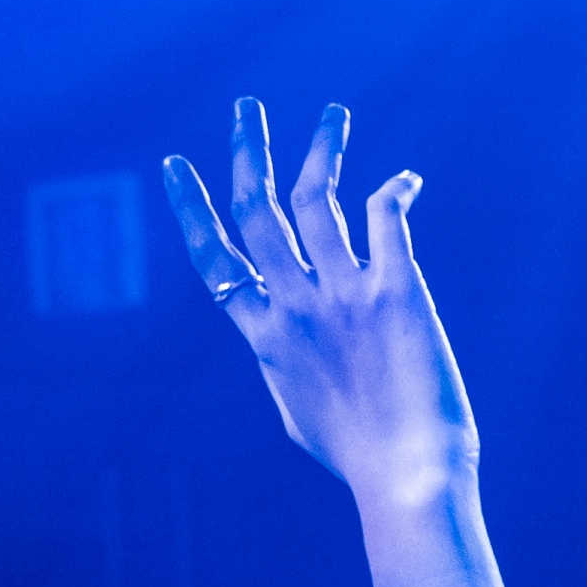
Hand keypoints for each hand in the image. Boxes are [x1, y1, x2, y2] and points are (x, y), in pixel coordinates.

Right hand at [163, 99, 476, 509]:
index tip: (178, 163)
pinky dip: (393, 192)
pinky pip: (387, 221)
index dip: (192, 207)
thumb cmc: (360, 462)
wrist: (408, 479)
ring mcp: (346, 294)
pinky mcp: (398, 291)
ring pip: (320, 199)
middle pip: (257, 211)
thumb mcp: (302, 414)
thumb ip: (288, 367)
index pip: (214, 258)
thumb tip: (281, 347)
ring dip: (323, 150)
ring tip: (334, 112)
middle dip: (248, 153)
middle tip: (247, 108)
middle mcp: (297, 305)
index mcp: (264, 336)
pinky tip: (406, 180)